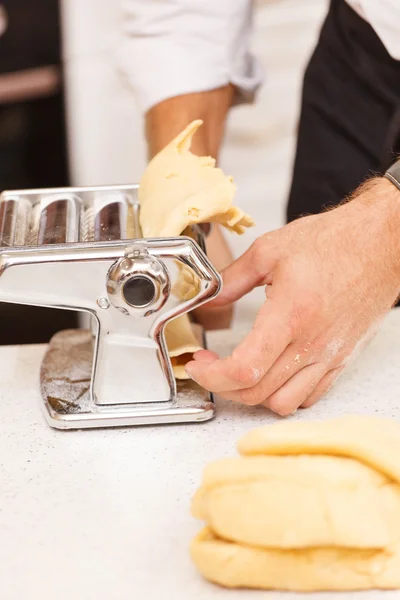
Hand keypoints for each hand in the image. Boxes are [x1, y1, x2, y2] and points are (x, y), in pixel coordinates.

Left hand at [185, 178, 399, 414]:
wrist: (381, 244)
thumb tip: (206, 299)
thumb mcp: (270, 250)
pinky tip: (272, 372)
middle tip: (209, 366)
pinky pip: (310, 396)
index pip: (245, 370)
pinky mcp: (342, 360)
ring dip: (253, 396)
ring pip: (283, 403)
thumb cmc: (334, 242)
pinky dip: (284, 394)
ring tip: (240, 372)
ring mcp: (330, 356)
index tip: (198, 365)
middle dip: (222, 386)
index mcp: (291, 314)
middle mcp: (312, 343)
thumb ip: (231, 280)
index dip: (212, 376)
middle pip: (257, 393)